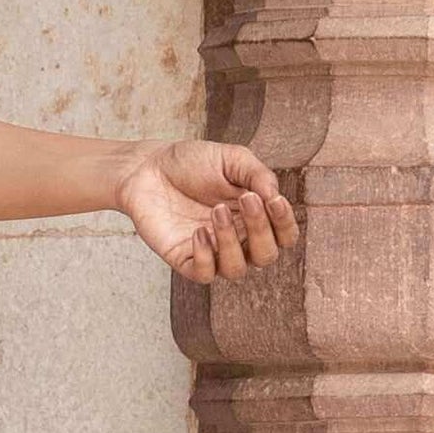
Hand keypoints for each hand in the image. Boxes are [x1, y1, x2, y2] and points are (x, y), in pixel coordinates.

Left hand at [117, 139, 300, 283]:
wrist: (148, 167)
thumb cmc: (191, 163)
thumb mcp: (231, 158)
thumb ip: (257, 174)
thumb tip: (275, 195)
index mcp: (254, 217)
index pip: (284, 235)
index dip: (285, 223)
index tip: (274, 200)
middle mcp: (237, 239)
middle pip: (266, 256)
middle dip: (261, 229)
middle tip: (246, 199)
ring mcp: (212, 252)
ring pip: (236, 269)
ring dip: (232, 242)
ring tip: (217, 211)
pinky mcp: (185, 259)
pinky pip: (205, 274)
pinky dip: (206, 257)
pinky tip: (198, 232)